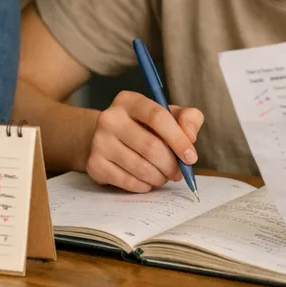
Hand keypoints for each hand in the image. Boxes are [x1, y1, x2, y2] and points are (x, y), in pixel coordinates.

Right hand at [85, 90, 203, 192]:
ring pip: (140, 167)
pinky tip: (148, 181)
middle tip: (178, 173)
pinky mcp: (94, 164)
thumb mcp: (168, 115)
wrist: (108, 139)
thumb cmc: (144, 127)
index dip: (178, 139)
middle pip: (150, 146)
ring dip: (159, 177)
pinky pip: (128, 181)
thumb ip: (187, 118)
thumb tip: (190, 136)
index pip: (158, 117)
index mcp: (128, 100)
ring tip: (163, 176)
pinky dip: (144, 185)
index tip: (191, 157)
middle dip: (171, 165)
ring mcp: (99, 142)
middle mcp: (109, 118)